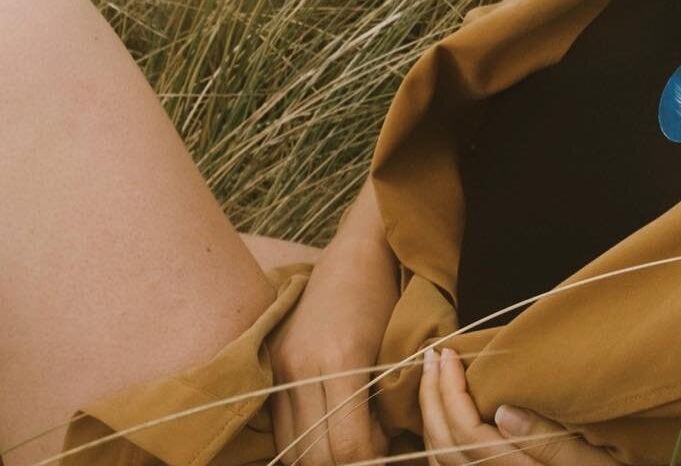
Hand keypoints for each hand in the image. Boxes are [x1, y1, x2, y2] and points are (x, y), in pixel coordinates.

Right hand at [269, 242, 399, 465]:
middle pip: (315, 455)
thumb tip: (382, 450)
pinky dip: (302, 434)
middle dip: (346, 459)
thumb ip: (385, 400)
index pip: (347, 446)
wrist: (359, 250)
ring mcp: (282, 364)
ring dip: (320, 452)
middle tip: (369, 443)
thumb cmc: (388, 295)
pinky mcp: (271, 361)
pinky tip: (328, 419)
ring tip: (349, 432)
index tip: (387, 443)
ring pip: (291, 445)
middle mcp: (303, 366)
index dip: (370, 456)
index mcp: (341, 359)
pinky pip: (279, 422)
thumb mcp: (394, 347)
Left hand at [419, 345, 618, 464]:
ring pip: (440, 459)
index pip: (466, 432)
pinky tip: (443, 411)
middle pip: (444, 444)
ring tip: (431, 376)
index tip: (450, 354)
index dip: (450, 391)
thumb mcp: (590, 459)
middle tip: (431, 355)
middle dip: (431, 396)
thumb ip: (548, 440)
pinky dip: (438, 435)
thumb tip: (503, 410)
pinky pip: (448, 465)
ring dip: (430, 414)